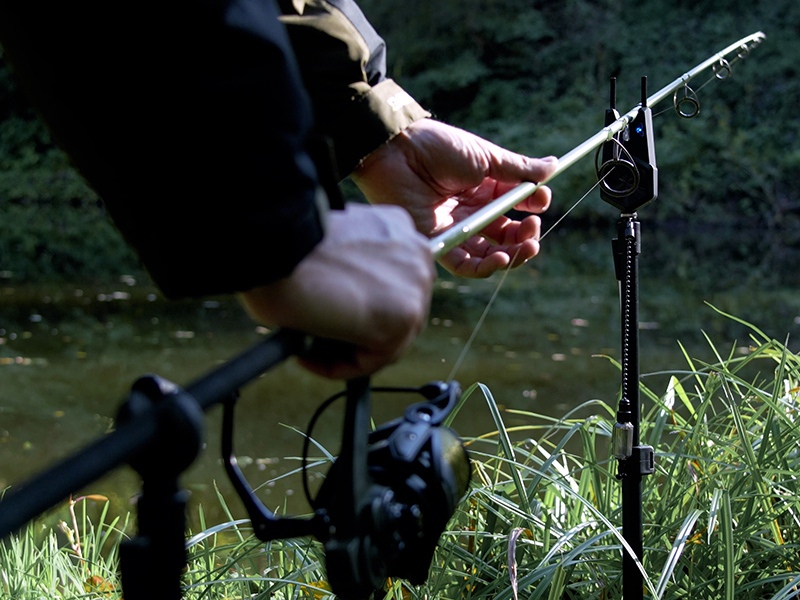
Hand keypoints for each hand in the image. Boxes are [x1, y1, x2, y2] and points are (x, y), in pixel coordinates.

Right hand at [240, 203, 434, 378]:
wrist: (274, 244)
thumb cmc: (284, 243)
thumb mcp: (330, 245)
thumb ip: (349, 270)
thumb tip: (340, 305)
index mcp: (397, 228)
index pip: (391, 285)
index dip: (358, 308)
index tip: (328, 318)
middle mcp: (415, 254)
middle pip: (396, 313)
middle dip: (358, 332)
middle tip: (318, 339)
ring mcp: (414, 286)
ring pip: (387, 340)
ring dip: (346, 351)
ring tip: (309, 350)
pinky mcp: (402, 318)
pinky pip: (373, 360)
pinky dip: (340, 367)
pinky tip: (307, 357)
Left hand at [351, 119, 557, 277]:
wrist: (399, 152)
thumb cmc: (440, 148)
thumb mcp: (486, 157)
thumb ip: (519, 169)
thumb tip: (554, 166)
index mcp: (485, 188)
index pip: (516, 207)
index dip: (532, 208)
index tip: (541, 201)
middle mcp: (472, 211)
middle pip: (505, 236)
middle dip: (526, 236)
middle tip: (533, 228)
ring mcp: (456, 228)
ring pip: (489, 253)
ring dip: (512, 255)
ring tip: (525, 247)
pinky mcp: (438, 242)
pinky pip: (464, 265)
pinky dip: (484, 267)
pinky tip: (500, 258)